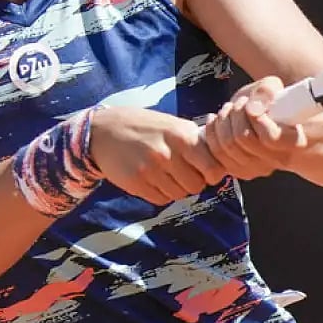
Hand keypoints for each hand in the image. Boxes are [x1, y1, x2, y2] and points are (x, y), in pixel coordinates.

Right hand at [88, 106, 225, 205]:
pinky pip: (161, 199)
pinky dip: (161, 193)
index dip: (212, 173)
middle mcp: (168, 153)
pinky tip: (153, 179)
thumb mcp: (171, 124)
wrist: (102, 130)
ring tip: (166, 174)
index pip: (212, 167)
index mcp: (181, 135)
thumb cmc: (142, 126)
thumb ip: (193, 140)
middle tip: (183, 172)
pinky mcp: (136, 183)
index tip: (207, 171)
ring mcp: (150, 169)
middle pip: (196, 185)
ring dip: (177, 188)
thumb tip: (220, 159)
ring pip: (179, 194)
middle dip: (193, 182)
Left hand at [202, 76, 307, 180]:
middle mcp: (277, 159)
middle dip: (236, 114)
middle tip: (239, 103)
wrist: (258, 114)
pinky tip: (215, 120)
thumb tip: (253, 107)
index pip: (270, 137)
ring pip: (228, 146)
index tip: (251, 104)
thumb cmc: (267, 101)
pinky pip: (216, 156)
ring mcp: (257, 168)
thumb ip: (267, 91)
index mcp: (294, 141)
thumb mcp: (272, 86)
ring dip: (223, 121)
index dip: (255, 118)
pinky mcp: (239, 171)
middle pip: (244, 138)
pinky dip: (212, 134)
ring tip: (229, 109)